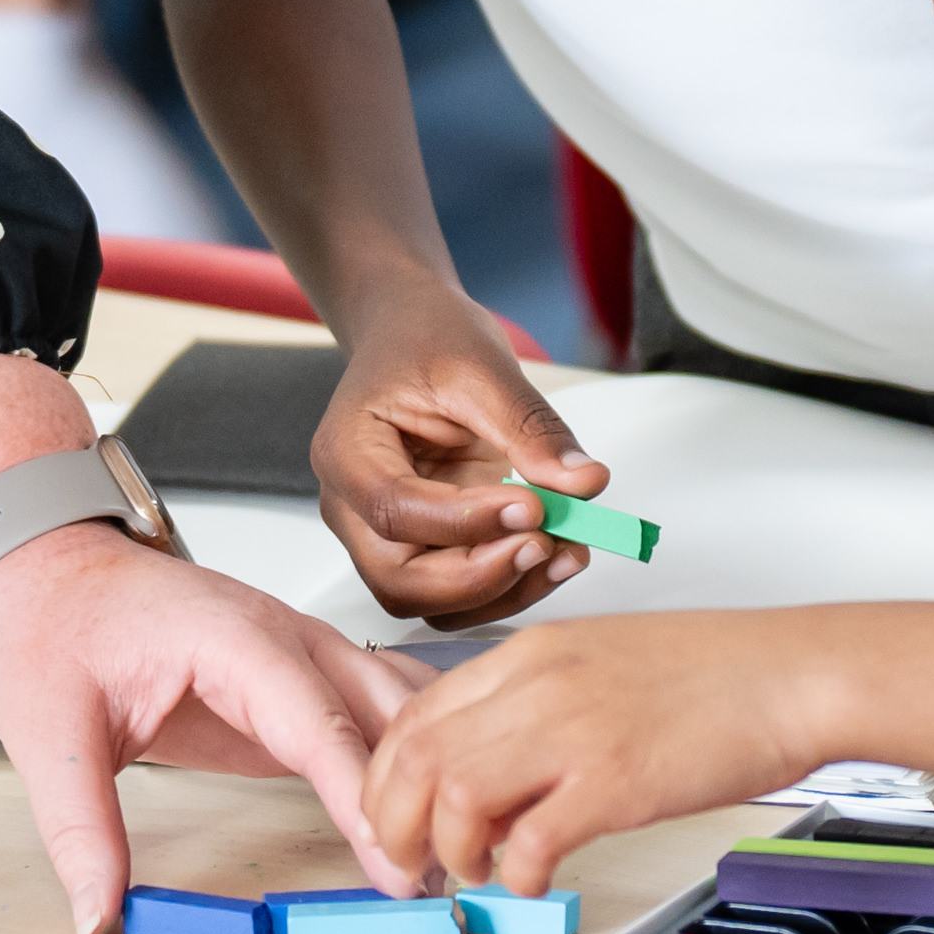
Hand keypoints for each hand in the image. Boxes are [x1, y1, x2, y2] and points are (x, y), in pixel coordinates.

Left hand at [0, 524, 432, 933]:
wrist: (41, 568)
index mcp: (228, 635)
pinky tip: (429, 806)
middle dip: (418, 784)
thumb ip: (79, 829)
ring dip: (426, 765)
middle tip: (443, 873)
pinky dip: (406, 753)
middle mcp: (280, 634)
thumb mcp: (47, 730)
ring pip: (395, 699)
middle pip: (381, 702)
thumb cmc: (47, 623)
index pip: (315, 717)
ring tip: (453, 850)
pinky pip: (371, 711)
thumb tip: (100, 916)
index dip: (358, 793)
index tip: (394, 862)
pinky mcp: (293, 680)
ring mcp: (296, 652)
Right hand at [313, 298, 613, 627]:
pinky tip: (556, 552)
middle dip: (482, 576)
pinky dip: (510, 585)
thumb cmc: (427, 337)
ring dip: (504, 590)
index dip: (467, 523)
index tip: (535, 506)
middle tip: (549, 542)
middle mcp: (353, 508)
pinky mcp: (426, 546)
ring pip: (432, 602)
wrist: (411, 331)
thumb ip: (530, 427)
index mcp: (348, 453)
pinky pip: (460, 590)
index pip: (396, 512)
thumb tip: (585, 484)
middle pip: (401, 581)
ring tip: (568, 550)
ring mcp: (385, 536)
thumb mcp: (481, 365)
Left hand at [360, 612, 824, 897]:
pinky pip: (530, 841)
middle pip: (414, 757)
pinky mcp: (616, 782)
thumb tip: (488, 779)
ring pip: (453, 797)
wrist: (790, 674)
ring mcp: (574, 732)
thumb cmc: (712, 675)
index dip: (388, 779)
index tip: (394, 819)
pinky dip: (518, 874)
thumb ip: (533, 709)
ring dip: (452, 851)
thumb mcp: (599, 663)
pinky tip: (536, 879)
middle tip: (412, 864)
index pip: (415, 714)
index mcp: (531, 654)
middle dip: (395, 824)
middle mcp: (538, 685)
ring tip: (481, 871)